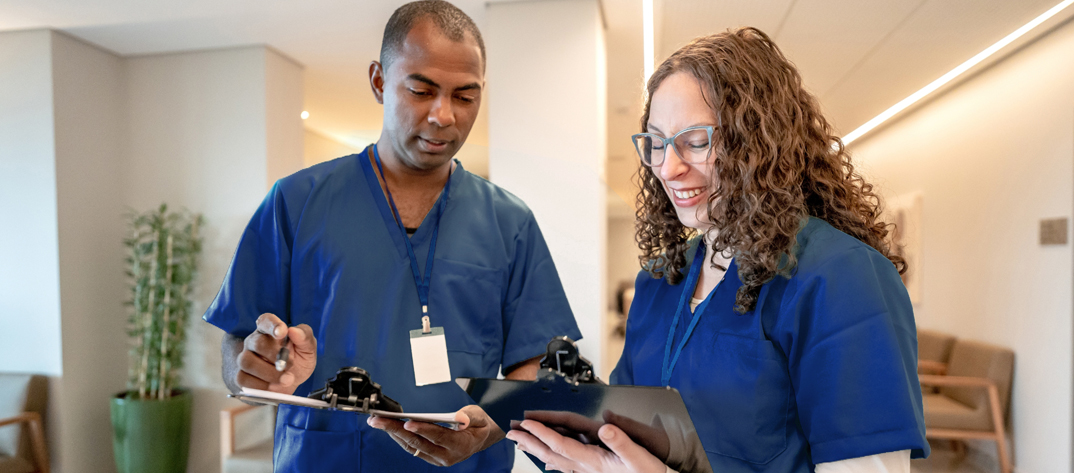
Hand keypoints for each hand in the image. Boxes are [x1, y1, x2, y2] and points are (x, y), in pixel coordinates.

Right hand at [233, 313, 316, 394]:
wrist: (290, 381)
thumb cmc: (298, 359)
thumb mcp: (308, 348)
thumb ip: (305, 337)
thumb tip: (294, 331)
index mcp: (271, 330)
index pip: (266, 320)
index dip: (273, 325)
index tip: (282, 332)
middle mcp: (255, 341)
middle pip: (258, 343)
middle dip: (277, 357)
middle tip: (290, 365)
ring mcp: (246, 358)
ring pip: (247, 362)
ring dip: (269, 373)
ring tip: (285, 379)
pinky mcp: (242, 375)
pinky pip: (243, 379)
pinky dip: (260, 385)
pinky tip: (272, 386)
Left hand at [367, 405, 503, 465]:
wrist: (479, 438)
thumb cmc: (478, 425)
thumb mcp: (480, 417)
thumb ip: (470, 417)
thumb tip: (460, 418)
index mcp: (460, 446)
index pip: (438, 436)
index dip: (423, 429)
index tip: (408, 422)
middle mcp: (447, 456)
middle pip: (418, 442)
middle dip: (397, 430)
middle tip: (378, 420)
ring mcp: (436, 458)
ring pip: (411, 446)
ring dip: (393, 434)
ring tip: (377, 422)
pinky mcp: (429, 457)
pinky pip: (411, 448)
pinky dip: (399, 437)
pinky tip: (388, 427)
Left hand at [506, 419, 666, 472]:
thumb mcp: (639, 457)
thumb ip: (622, 442)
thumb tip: (605, 427)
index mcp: (594, 461)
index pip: (561, 445)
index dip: (543, 434)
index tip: (527, 423)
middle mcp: (586, 468)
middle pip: (551, 454)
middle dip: (530, 442)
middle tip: (511, 433)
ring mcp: (588, 472)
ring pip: (555, 461)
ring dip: (536, 451)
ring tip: (521, 443)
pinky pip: (565, 467)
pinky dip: (552, 461)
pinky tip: (547, 461)